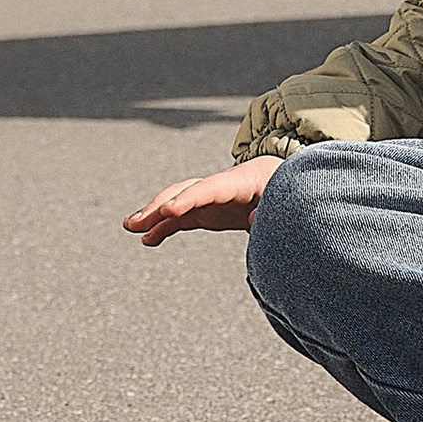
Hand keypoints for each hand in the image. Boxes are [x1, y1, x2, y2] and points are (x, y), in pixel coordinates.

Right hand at [123, 157, 279, 246]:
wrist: (291, 184)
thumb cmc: (292, 192)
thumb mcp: (288, 201)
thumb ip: (271, 209)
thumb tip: (253, 218)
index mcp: (244, 180)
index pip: (210, 188)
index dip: (188, 199)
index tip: (167, 211)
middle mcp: (222, 186)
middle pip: (187, 192)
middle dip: (161, 205)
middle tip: (137, 222)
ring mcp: (213, 199)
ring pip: (179, 203)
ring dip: (154, 215)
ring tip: (130, 227)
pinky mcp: (209, 212)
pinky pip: (182, 219)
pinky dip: (164, 227)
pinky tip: (148, 240)